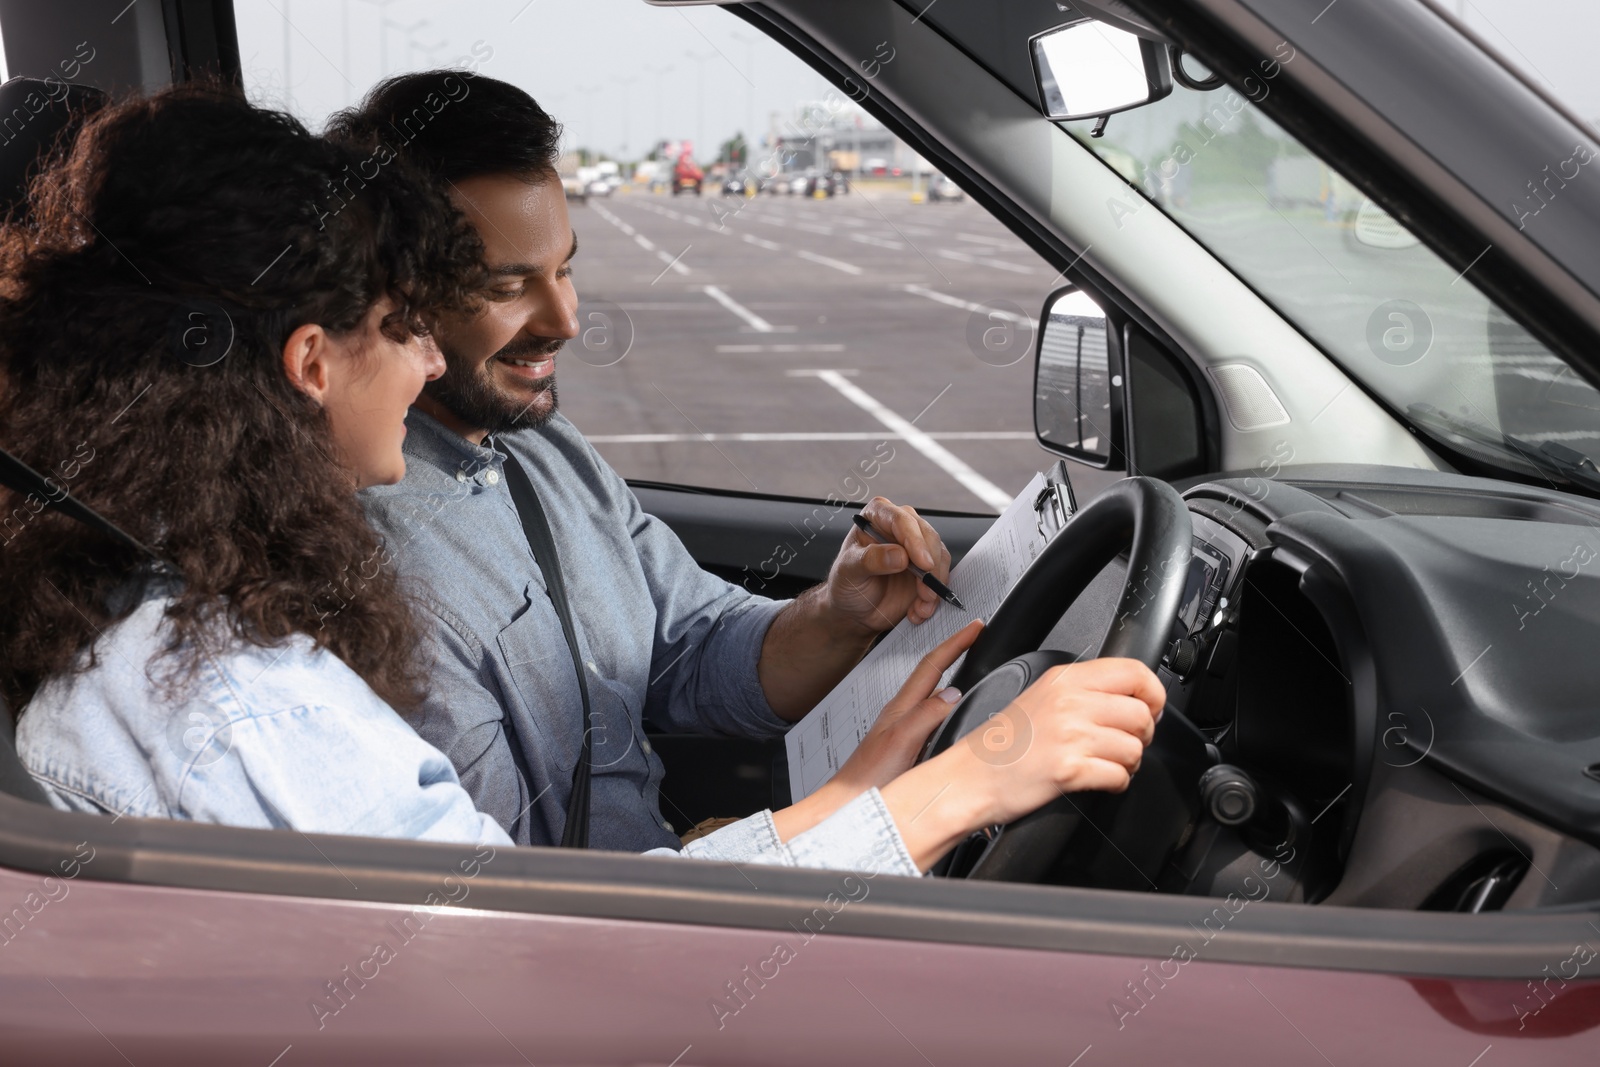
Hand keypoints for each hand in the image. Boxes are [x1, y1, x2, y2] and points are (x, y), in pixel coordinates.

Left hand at [771, 620, 981, 842]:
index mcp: (901, 708)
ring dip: (953, 677)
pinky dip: (950, 707)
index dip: (956, 643)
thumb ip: (926, 716)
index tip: (975, 627)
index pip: (932, 665)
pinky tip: (956, 714)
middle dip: (956, 652)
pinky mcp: (908, 749)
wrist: (847, 808)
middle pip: (933, 674)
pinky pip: (935, 718)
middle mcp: (902, 715)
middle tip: (976, 638)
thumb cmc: (867, 780)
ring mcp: (904, 731)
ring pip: (934, 696)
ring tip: (970, 666)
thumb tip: (953, 692)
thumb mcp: (901, 743)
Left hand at [824, 496, 952, 634]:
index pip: (901, 520)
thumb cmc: (846, 584)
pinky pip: (941, 575)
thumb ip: (870, 560)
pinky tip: (919, 610)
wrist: (854, 610)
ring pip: (939, 556)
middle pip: (926, 536)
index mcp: (876, 516)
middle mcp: (899, 526)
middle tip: (926, 592)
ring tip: (920, 607)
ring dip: (934, 585)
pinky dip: (935, 596)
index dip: (915, 541)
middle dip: (930, 567)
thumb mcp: (849, 571)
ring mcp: (916, 545)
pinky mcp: (927, 566)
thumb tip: (900, 555)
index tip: (923, 564)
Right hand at [879, 657, 1164, 869]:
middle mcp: (1069, 702)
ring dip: (1130, 762)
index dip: (1153, 692)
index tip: (1150, 707)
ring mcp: (1069, 735)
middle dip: (1143, 734)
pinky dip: (1117, 783)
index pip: (1134, 671)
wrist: (969, 777)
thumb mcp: (1040, 697)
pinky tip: (1100, 780)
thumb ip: (1081, 691)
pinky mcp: (1069, 769)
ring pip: (1135, 747)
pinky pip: (1119, 775)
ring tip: (1110, 764)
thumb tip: (1129, 697)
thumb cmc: (1000, 744)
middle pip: (1141, 712)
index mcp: (1063, 679)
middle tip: (1126, 743)